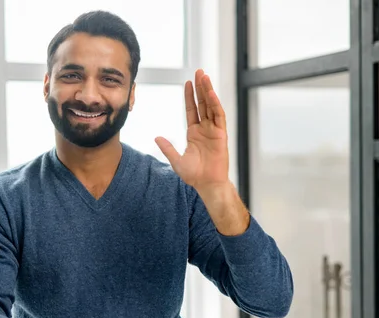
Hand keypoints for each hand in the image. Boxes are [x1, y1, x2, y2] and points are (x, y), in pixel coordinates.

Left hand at [155, 69, 228, 191]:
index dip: (190, 96)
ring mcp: (214, 130)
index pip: (192, 109)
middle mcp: (205, 129)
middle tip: (199, 71)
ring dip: (208, 91)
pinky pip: (219, 116)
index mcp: (194, 132)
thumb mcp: (176, 160)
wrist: (206, 184)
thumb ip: (167, 147)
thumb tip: (157, 137)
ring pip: (211, 106)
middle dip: (200, 87)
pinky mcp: (221, 134)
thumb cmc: (194, 175)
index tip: (188, 82)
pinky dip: (215, 104)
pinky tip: (211, 94)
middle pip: (202, 103)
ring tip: (204, 76)